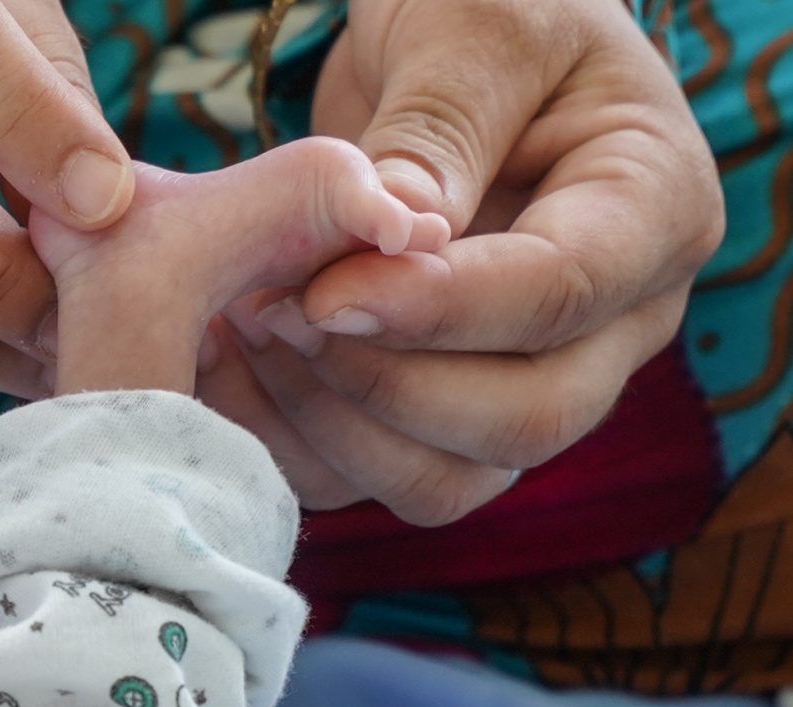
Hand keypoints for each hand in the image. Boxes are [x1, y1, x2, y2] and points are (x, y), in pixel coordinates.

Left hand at [201, 0, 723, 524]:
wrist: (453, 60)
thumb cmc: (484, 14)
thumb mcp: (471, 27)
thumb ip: (441, 129)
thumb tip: (399, 234)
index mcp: (650, 210)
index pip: (559, 295)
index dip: (437, 308)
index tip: (323, 291)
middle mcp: (612, 319)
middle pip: (527, 417)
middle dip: (388, 382)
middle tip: (277, 313)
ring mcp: (537, 374)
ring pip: (457, 472)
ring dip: (341, 424)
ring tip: (252, 332)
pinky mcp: (457, 405)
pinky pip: (391, 471)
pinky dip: (311, 441)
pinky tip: (245, 370)